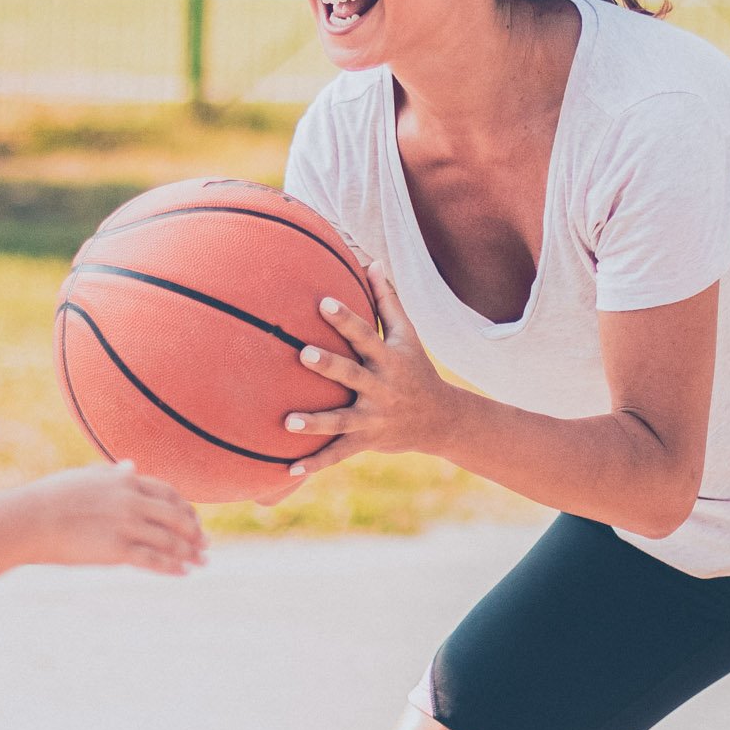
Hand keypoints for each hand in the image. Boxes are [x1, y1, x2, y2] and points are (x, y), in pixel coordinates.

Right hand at [10, 462, 207, 574]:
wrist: (29, 521)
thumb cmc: (51, 498)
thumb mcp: (86, 477)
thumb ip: (113, 473)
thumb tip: (132, 466)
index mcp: (124, 481)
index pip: (168, 493)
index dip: (185, 508)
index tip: (194, 520)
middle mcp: (131, 500)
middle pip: (176, 517)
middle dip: (195, 532)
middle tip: (206, 544)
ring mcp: (126, 525)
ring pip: (170, 540)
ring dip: (189, 553)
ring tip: (201, 562)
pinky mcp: (117, 550)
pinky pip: (154, 560)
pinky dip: (173, 567)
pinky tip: (183, 573)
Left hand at [282, 260, 469, 477]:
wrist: (441, 420)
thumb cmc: (416, 369)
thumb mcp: (407, 335)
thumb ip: (387, 300)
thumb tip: (372, 260)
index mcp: (388, 358)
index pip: (364, 335)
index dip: (345, 319)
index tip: (323, 303)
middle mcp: (380, 387)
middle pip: (351, 375)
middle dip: (328, 366)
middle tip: (303, 354)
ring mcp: (373, 417)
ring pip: (341, 420)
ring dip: (315, 422)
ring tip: (288, 422)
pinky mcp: (366, 441)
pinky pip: (337, 453)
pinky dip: (315, 463)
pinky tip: (289, 468)